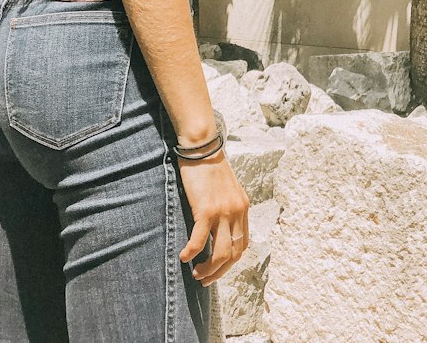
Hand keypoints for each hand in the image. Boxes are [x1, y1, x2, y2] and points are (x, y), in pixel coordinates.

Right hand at [177, 150, 249, 285]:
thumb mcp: (226, 189)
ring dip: (207, 269)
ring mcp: (223, 211)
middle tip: (204, 279)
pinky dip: (192, 253)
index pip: (242, 244)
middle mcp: (237, 211)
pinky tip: (183, 257)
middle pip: (233, 254)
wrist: (201, 146)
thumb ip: (227, 208)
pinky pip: (199, 240)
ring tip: (195, 273)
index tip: (216, 269)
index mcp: (243, 207)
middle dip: (219, 272)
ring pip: (220, 253)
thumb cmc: (209, 166)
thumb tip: (219, 229)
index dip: (230, 262)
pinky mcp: (206, 209)